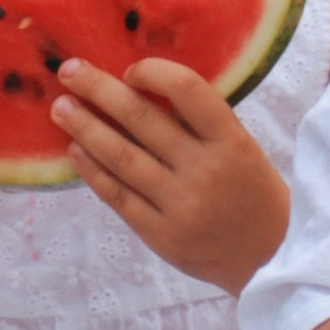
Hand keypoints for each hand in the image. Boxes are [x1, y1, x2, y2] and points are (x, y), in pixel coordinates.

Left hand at [49, 58, 290, 290]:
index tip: (129, 70)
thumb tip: (137, 89)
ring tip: (61, 108)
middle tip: (69, 71)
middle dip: (98, 89)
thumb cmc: (251, 191)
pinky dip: (92, 170)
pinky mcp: (160, 234)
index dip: (152, 72)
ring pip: (120, 156)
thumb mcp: (240, 148)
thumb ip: (198, 123)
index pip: (186, 89)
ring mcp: (180, 204)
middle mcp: (204, 169)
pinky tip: (76, 151)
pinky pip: (117, 195)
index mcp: (230, 140)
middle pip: (141, 118)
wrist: (269, 259)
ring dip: (85, 127)